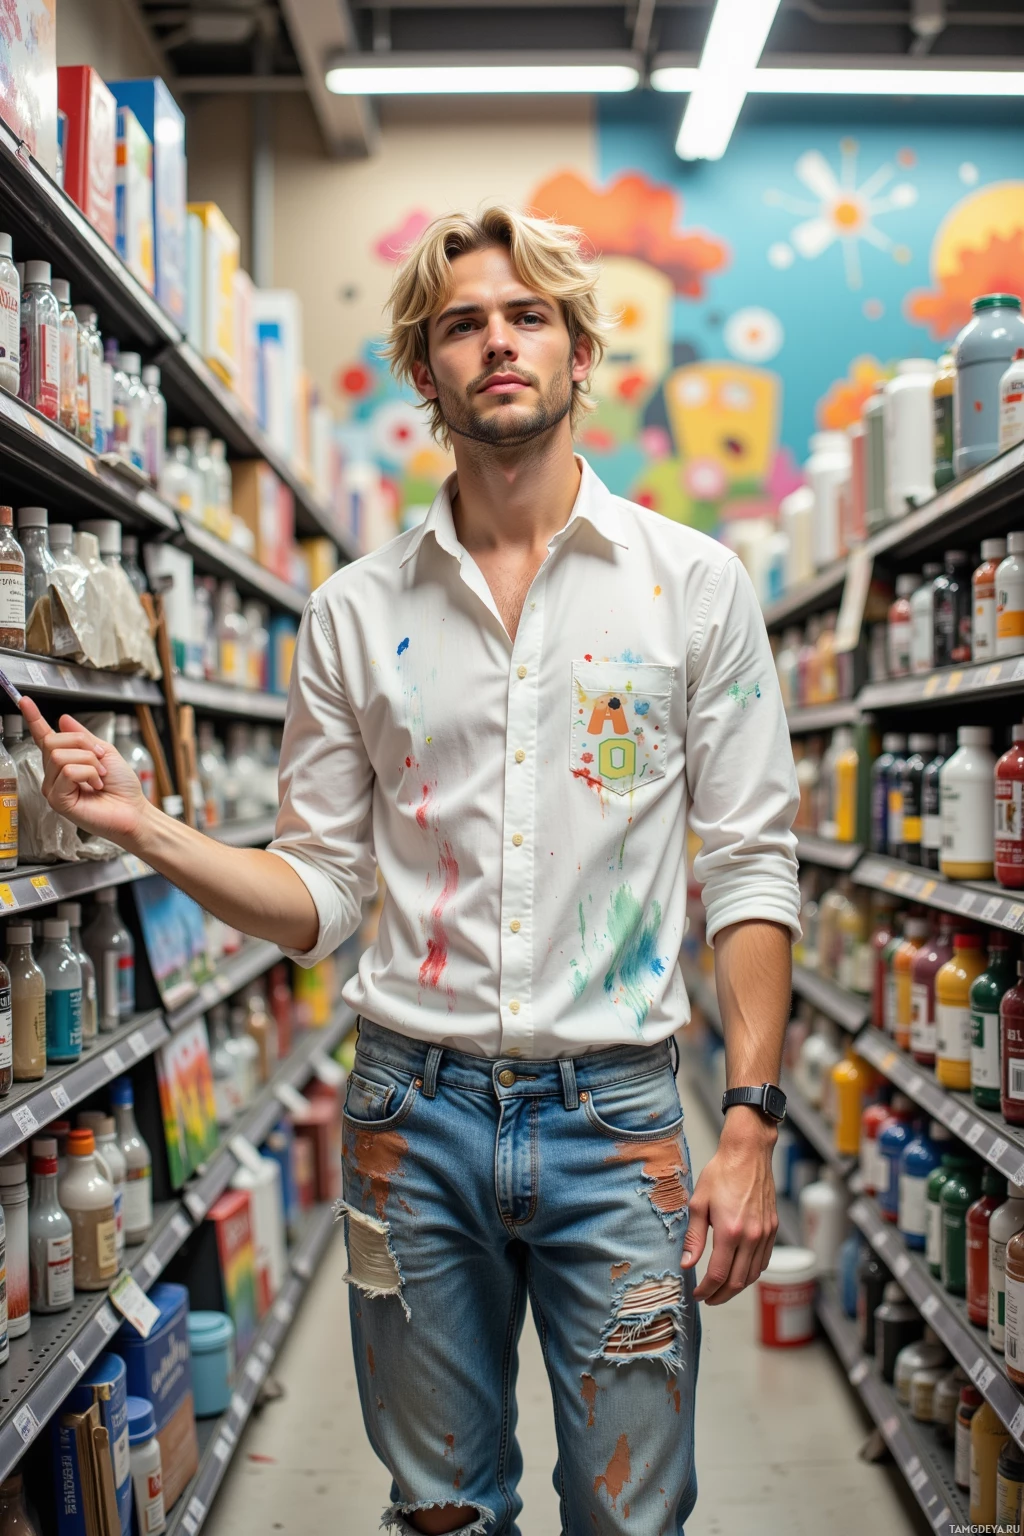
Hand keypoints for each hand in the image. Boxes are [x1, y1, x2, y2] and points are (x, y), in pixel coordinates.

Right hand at [19, 697, 149, 845]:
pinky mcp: (57, 800)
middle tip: (99, 761)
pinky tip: (94, 786)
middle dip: (82, 745)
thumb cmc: (122, 787)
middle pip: (53, 742)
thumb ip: (83, 736)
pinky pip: (68, 772)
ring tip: (99, 777)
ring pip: (60, 756)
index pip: (44, 737)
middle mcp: (54, 774)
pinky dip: (88, 774)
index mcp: (65, 761)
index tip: (24, 700)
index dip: (33, 718)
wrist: (133, 810)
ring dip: (89, 762)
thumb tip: (63, 719)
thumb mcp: (105, 752)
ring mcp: (53, 788)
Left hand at [681, 1110, 777, 1303]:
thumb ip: (694, 1237)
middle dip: (721, 1295)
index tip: (697, 1294)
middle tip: (708, 1298)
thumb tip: (687, 1264)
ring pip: (753, 1274)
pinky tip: (740, 1271)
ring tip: (721, 1289)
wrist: (748, 1154)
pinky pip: (764, 1260)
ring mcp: (765, 1234)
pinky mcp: (773, 1229)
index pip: (718, 1275)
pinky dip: (752, 1272)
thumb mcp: (699, 1203)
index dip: (706, 1289)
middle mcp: (751, 1236)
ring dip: (737, 1287)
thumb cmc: (721, 1173)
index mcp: (730, 1231)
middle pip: (738, 1281)